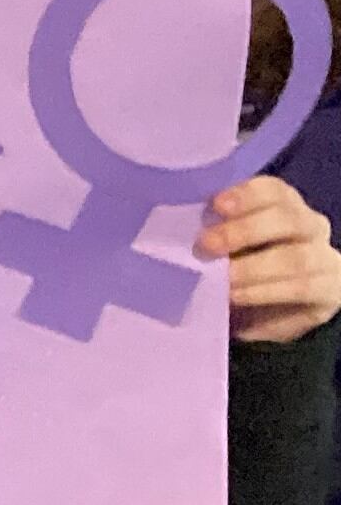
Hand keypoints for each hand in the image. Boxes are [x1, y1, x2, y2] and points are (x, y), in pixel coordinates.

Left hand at [205, 173, 340, 343]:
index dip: (246, 194)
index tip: (216, 204)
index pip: (273, 190)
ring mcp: (325, 258)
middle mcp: (309, 226)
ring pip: (297, 256)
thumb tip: (178, 228)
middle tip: (207, 245)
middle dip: (245, 230)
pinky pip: (303, 287)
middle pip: (288, 218)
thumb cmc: (234, 271)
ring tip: (222, 280)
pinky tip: (239, 296)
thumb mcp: (221, 247)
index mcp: (282, 206)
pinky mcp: (329, 291)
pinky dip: (266, 292)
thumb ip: (211, 233)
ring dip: (254, 269)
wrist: (260, 315)